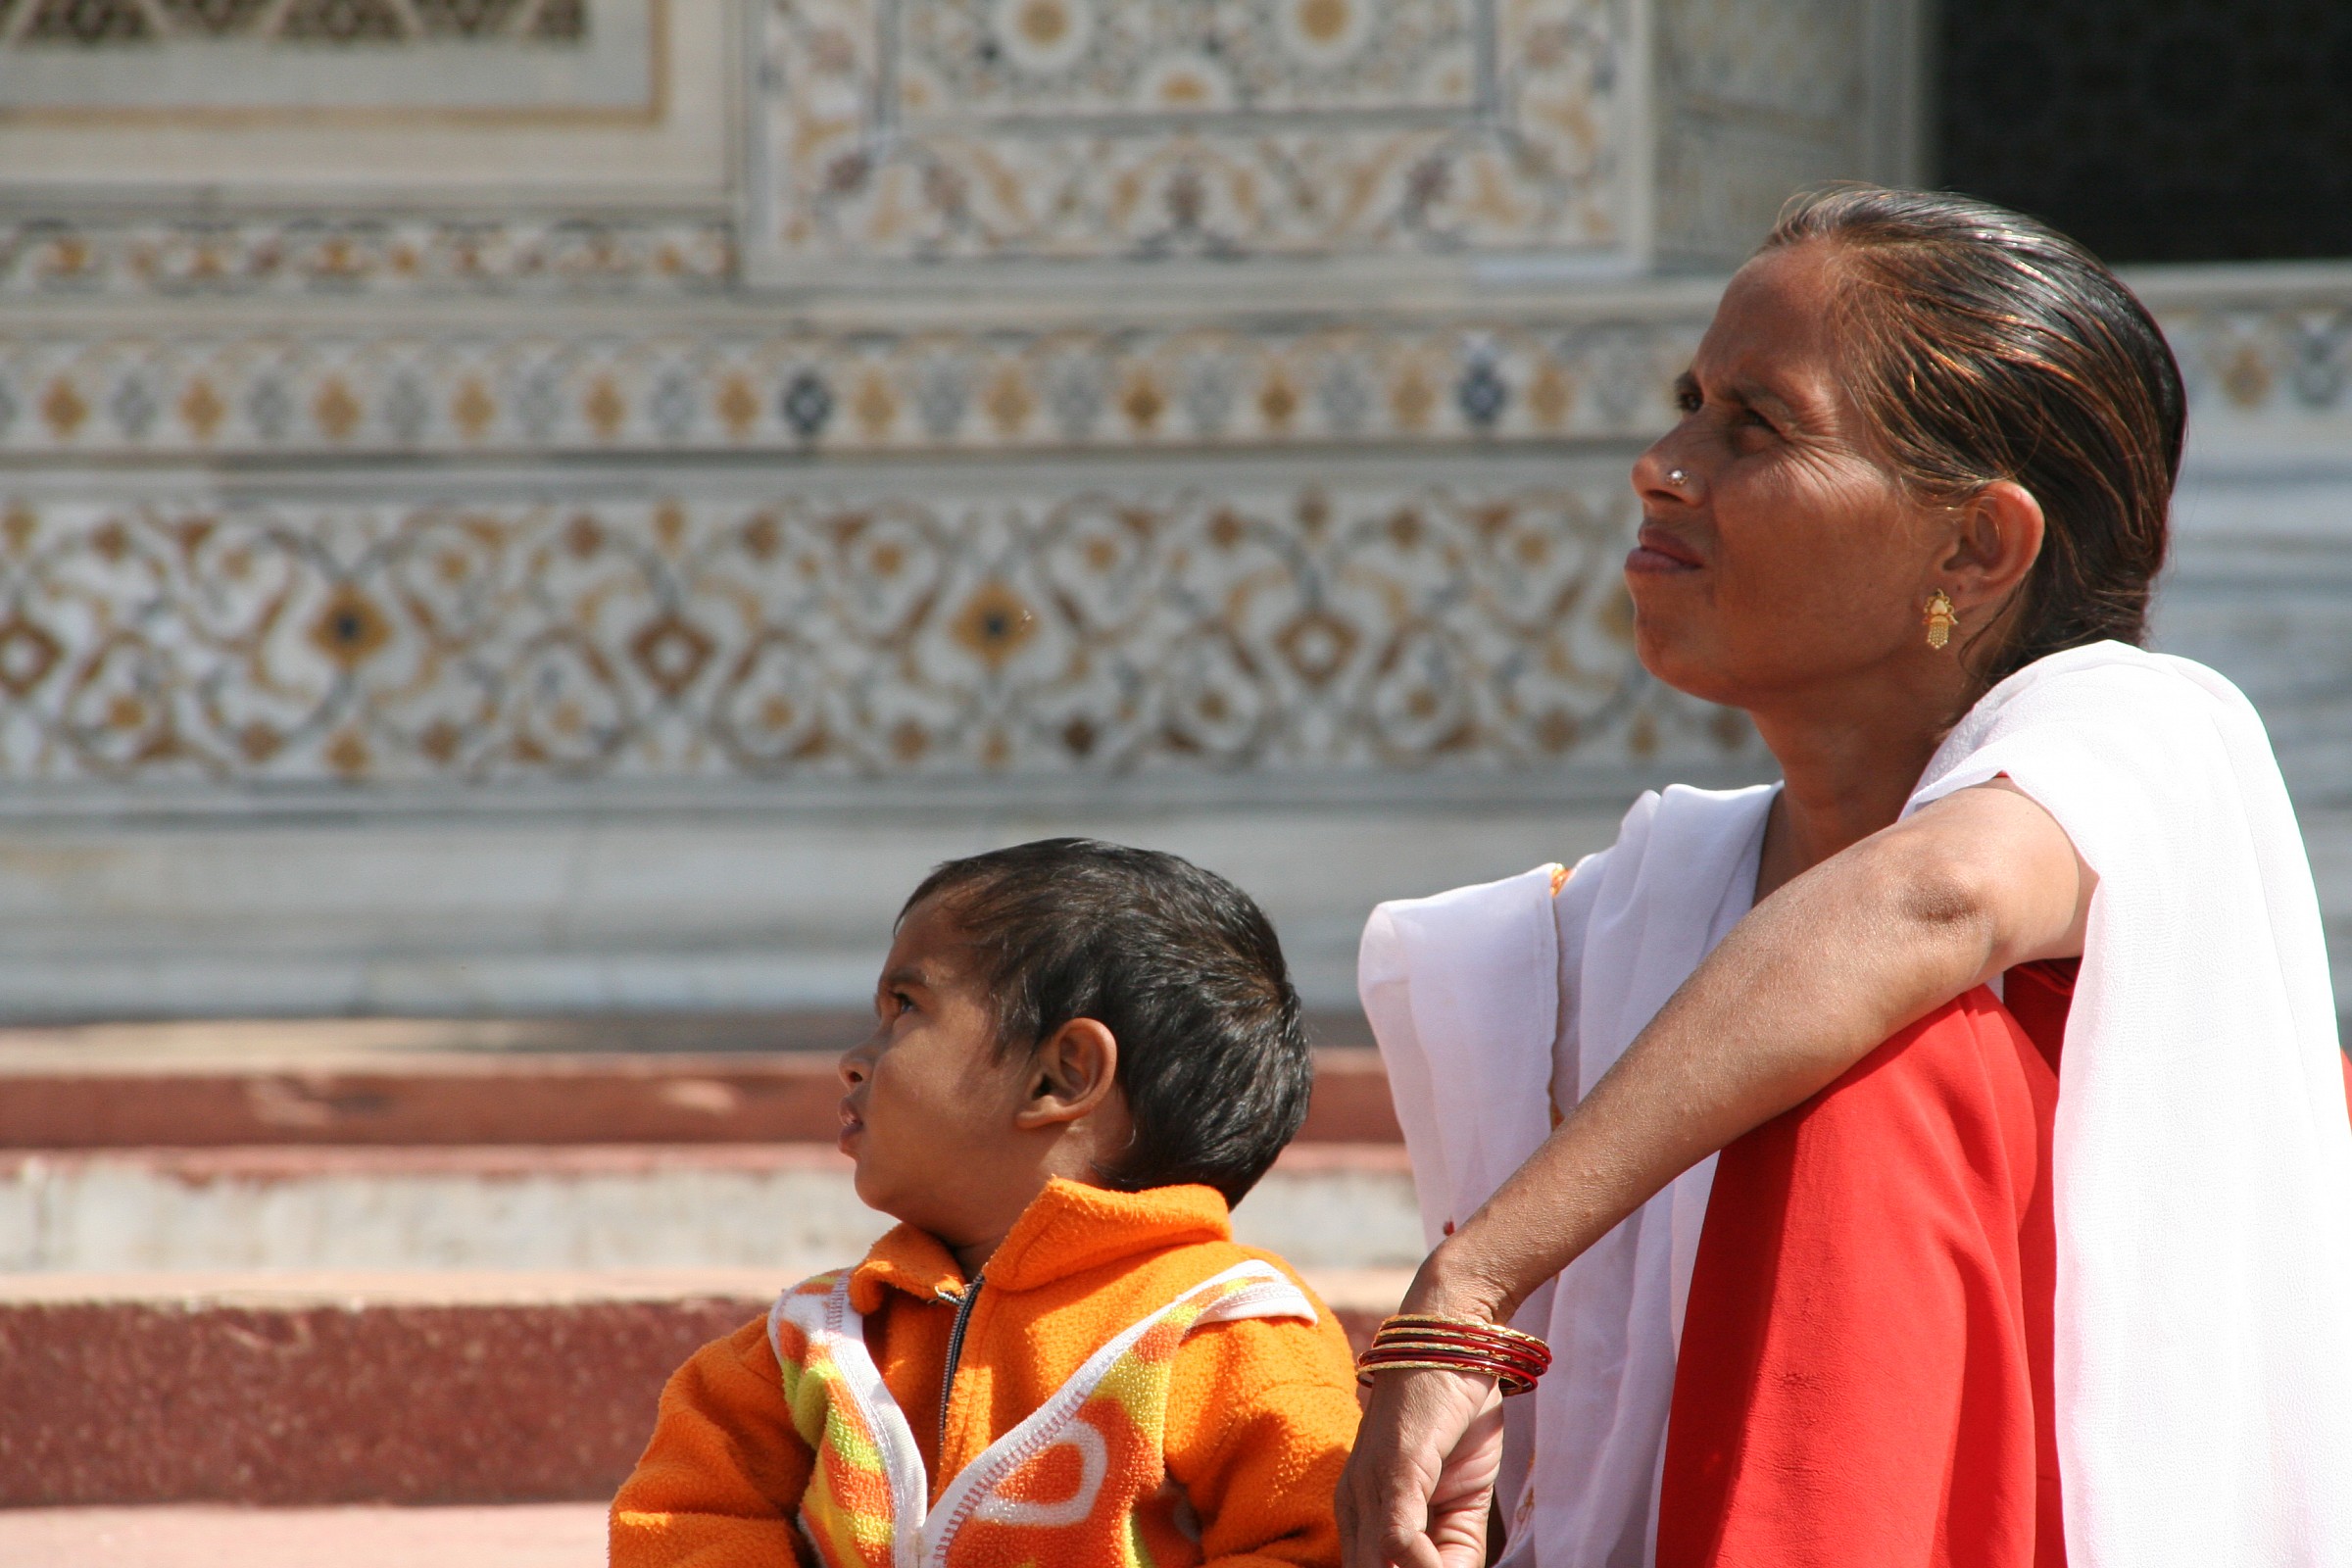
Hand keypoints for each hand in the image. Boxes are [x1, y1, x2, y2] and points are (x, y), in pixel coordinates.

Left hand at [1337, 1365, 1504, 1567]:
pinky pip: (1396, 1537)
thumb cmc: (1453, 1418)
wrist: (1454, 1343)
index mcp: (1361, 1512)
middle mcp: (1355, 1504)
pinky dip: (1421, 1563)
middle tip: (1448, 1567)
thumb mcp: (1457, 1497)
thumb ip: (1452, 1544)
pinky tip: (1441, 1566)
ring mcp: (1371, 1486)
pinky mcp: (1395, 1468)